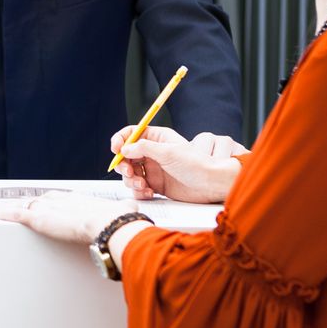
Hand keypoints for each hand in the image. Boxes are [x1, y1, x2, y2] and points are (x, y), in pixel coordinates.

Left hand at [0, 190, 134, 242]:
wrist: (111, 224)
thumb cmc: (119, 220)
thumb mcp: (122, 211)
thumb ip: (124, 211)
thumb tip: (132, 210)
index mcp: (78, 199)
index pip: (59, 198)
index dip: (51, 201)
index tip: (46, 202)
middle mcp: (62, 200)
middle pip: (41, 200)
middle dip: (31, 203)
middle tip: (19, 205)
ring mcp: (50, 209)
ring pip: (27, 206)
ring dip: (13, 208)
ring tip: (1, 209)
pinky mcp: (40, 219)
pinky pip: (18, 215)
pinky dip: (6, 214)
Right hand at [110, 125, 246, 203]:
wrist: (210, 185)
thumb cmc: (196, 164)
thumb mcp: (168, 152)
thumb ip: (144, 148)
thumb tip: (126, 148)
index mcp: (157, 139)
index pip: (132, 134)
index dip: (121, 140)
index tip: (116, 149)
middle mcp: (153, 153)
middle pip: (126, 156)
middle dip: (124, 165)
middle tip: (129, 172)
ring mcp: (153, 169)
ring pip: (130, 174)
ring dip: (131, 181)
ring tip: (142, 185)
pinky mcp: (156, 185)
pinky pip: (139, 188)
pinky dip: (139, 191)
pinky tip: (149, 193)